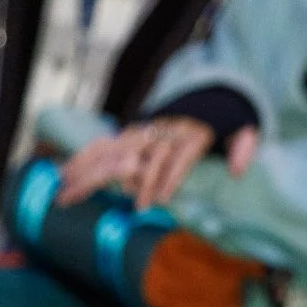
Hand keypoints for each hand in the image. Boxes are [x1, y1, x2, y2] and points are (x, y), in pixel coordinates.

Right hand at [55, 118, 255, 209]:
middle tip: (122, 207)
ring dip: (92, 170)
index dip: (168, 177)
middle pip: (143, 155)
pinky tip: (64, 174)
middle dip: (131, 181)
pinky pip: (103, 145)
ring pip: (116, 150)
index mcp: (192, 133)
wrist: (206, 99)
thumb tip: (237, 168)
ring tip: (68, 190)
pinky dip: (83, 158)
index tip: (158, 202)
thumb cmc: (223, 125)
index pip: (179, 156)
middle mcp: (164, 132)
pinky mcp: (130, 135)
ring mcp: (144, 132)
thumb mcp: (242, 130)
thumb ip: (243, 146)